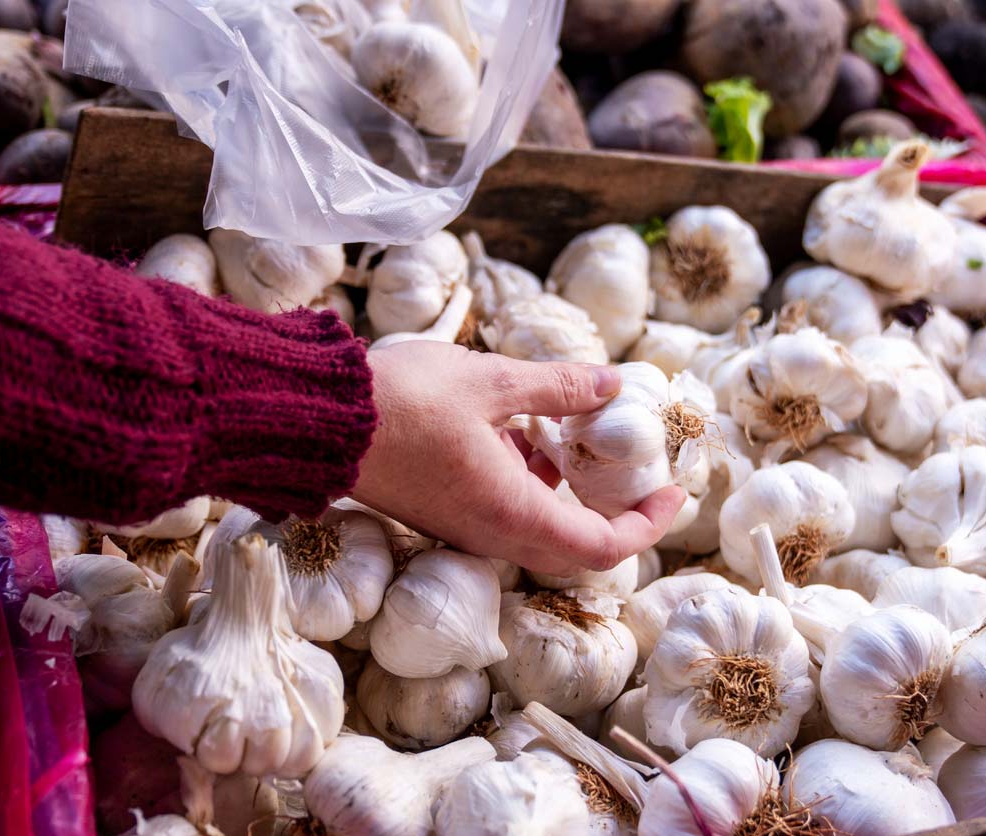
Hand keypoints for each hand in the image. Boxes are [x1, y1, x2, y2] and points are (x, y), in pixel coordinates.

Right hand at [353, 341, 685, 575]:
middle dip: (615, 515)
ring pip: (539, 531)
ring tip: (577, 438)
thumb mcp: (492, 381)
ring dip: (568, 494)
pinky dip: (530, 485)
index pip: (603, 548)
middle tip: (635, 473)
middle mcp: (492, 535)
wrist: (316, 422)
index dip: (647, 526)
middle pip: (575, 548)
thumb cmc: (401, 402)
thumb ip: (558, 386)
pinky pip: (505, 515)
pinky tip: (521, 434)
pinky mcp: (444, 516)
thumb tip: (611, 382)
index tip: (670, 493)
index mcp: (514, 514)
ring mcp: (465, 530)